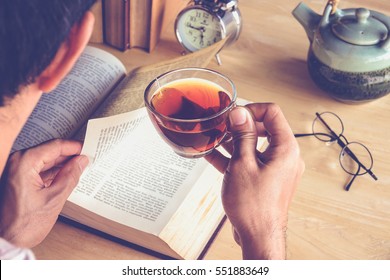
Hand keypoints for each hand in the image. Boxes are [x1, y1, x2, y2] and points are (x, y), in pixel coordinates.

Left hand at [0, 139, 88, 247]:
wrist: (7, 240)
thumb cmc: (23, 225)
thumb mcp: (55, 198)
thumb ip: (70, 176)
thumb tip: (81, 162)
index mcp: (24, 163)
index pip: (55, 146)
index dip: (74, 146)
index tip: (88, 148)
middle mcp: (18, 162)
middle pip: (50, 151)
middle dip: (70, 155)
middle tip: (87, 158)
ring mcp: (17, 170)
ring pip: (46, 160)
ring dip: (63, 163)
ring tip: (80, 167)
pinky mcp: (18, 179)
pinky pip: (40, 169)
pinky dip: (54, 171)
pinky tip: (67, 176)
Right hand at [206, 103, 303, 258]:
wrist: (258, 237)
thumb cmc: (254, 207)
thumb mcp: (242, 164)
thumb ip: (242, 135)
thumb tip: (239, 113)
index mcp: (285, 149)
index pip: (272, 113)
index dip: (251, 109)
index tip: (233, 114)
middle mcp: (285, 156)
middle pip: (264, 127)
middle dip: (240, 125)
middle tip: (222, 125)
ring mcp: (275, 168)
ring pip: (255, 144)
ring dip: (235, 140)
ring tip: (214, 138)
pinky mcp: (265, 178)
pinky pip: (251, 160)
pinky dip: (235, 156)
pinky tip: (213, 154)